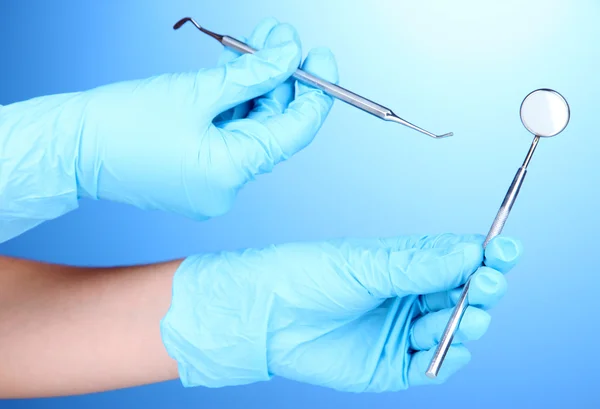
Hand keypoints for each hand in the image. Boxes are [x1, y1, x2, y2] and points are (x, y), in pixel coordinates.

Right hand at [75, 18, 336, 217]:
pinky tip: (238, 69)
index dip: (315, 92)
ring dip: (256, 85)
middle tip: (283, 39)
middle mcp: (228, 185)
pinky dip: (234, 103)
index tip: (321, 58)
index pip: (295, 132)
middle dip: (281, 79)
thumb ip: (252, 74)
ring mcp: (213, 181)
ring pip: (249, 126)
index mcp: (231, 173)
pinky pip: (228, 133)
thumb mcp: (197, 91)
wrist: (73, 147)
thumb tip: (290, 56)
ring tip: (259, 42)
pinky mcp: (199, 171)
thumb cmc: (122, 124)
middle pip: (272, 126)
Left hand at [160, 234, 521, 391]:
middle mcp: (411, 298)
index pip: (460, 260)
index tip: (505, 250)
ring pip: (453, 330)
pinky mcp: (392, 365)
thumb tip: (470, 251)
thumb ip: (418, 265)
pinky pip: (431, 365)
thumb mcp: (366, 263)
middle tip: (486, 282)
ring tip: (456, 314)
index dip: (486, 256)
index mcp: (407, 266)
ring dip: (463, 322)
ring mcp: (403, 332)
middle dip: (481, 290)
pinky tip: (449, 347)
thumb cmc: (309, 276)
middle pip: (465, 296)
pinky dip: (445, 358)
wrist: (267, 315)